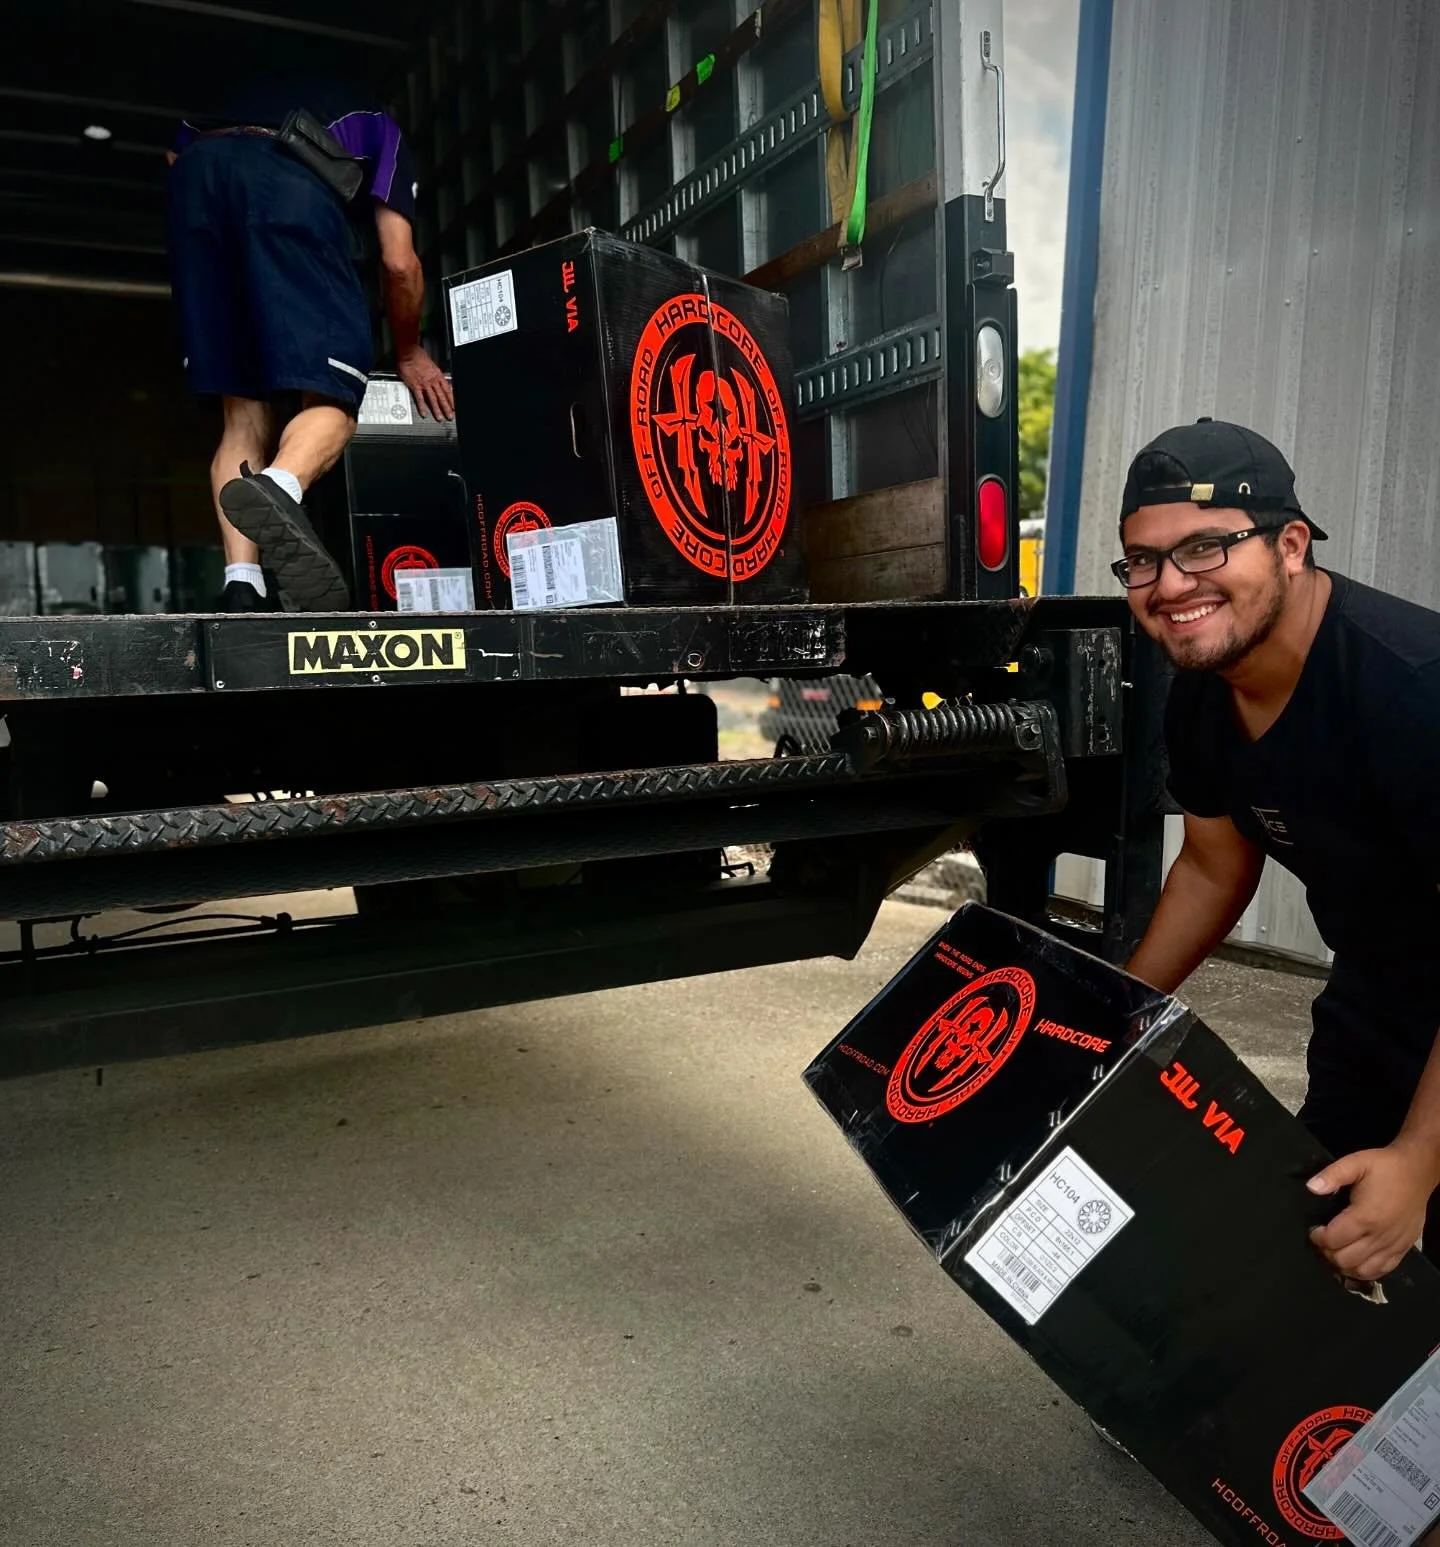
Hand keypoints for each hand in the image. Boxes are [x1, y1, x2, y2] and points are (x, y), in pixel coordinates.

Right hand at [396, 348, 454, 420]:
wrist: (410, 352)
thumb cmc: (418, 356)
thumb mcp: (431, 365)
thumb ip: (433, 374)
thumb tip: (435, 379)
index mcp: (438, 375)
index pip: (447, 390)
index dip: (452, 400)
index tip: (454, 407)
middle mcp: (433, 381)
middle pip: (442, 397)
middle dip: (447, 408)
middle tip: (450, 416)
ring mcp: (424, 384)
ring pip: (433, 399)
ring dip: (437, 410)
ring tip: (440, 418)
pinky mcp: (415, 385)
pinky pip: (420, 398)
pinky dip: (422, 406)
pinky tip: (424, 413)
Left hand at [1307, 1142, 1438, 1280]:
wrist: (1418, 1172)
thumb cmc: (1385, 1167)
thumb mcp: (1356, 1162)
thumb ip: (1332, 1175)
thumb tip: (1311, 1188)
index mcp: (1365, 1216)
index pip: (1333, 1239)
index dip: (1317, 1237)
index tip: (1314, 1230)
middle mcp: (1379, 1236)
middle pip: (1345, 1259)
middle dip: (1328, 1252)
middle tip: (1324, 1240)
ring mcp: (1393, 1246)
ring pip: (1362, 1270)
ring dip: (1344, 1264)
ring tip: (1338, 1250)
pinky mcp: (1402, 1249)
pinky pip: (1382, 1271)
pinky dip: (1365, 1270)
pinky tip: (1357, 1260)